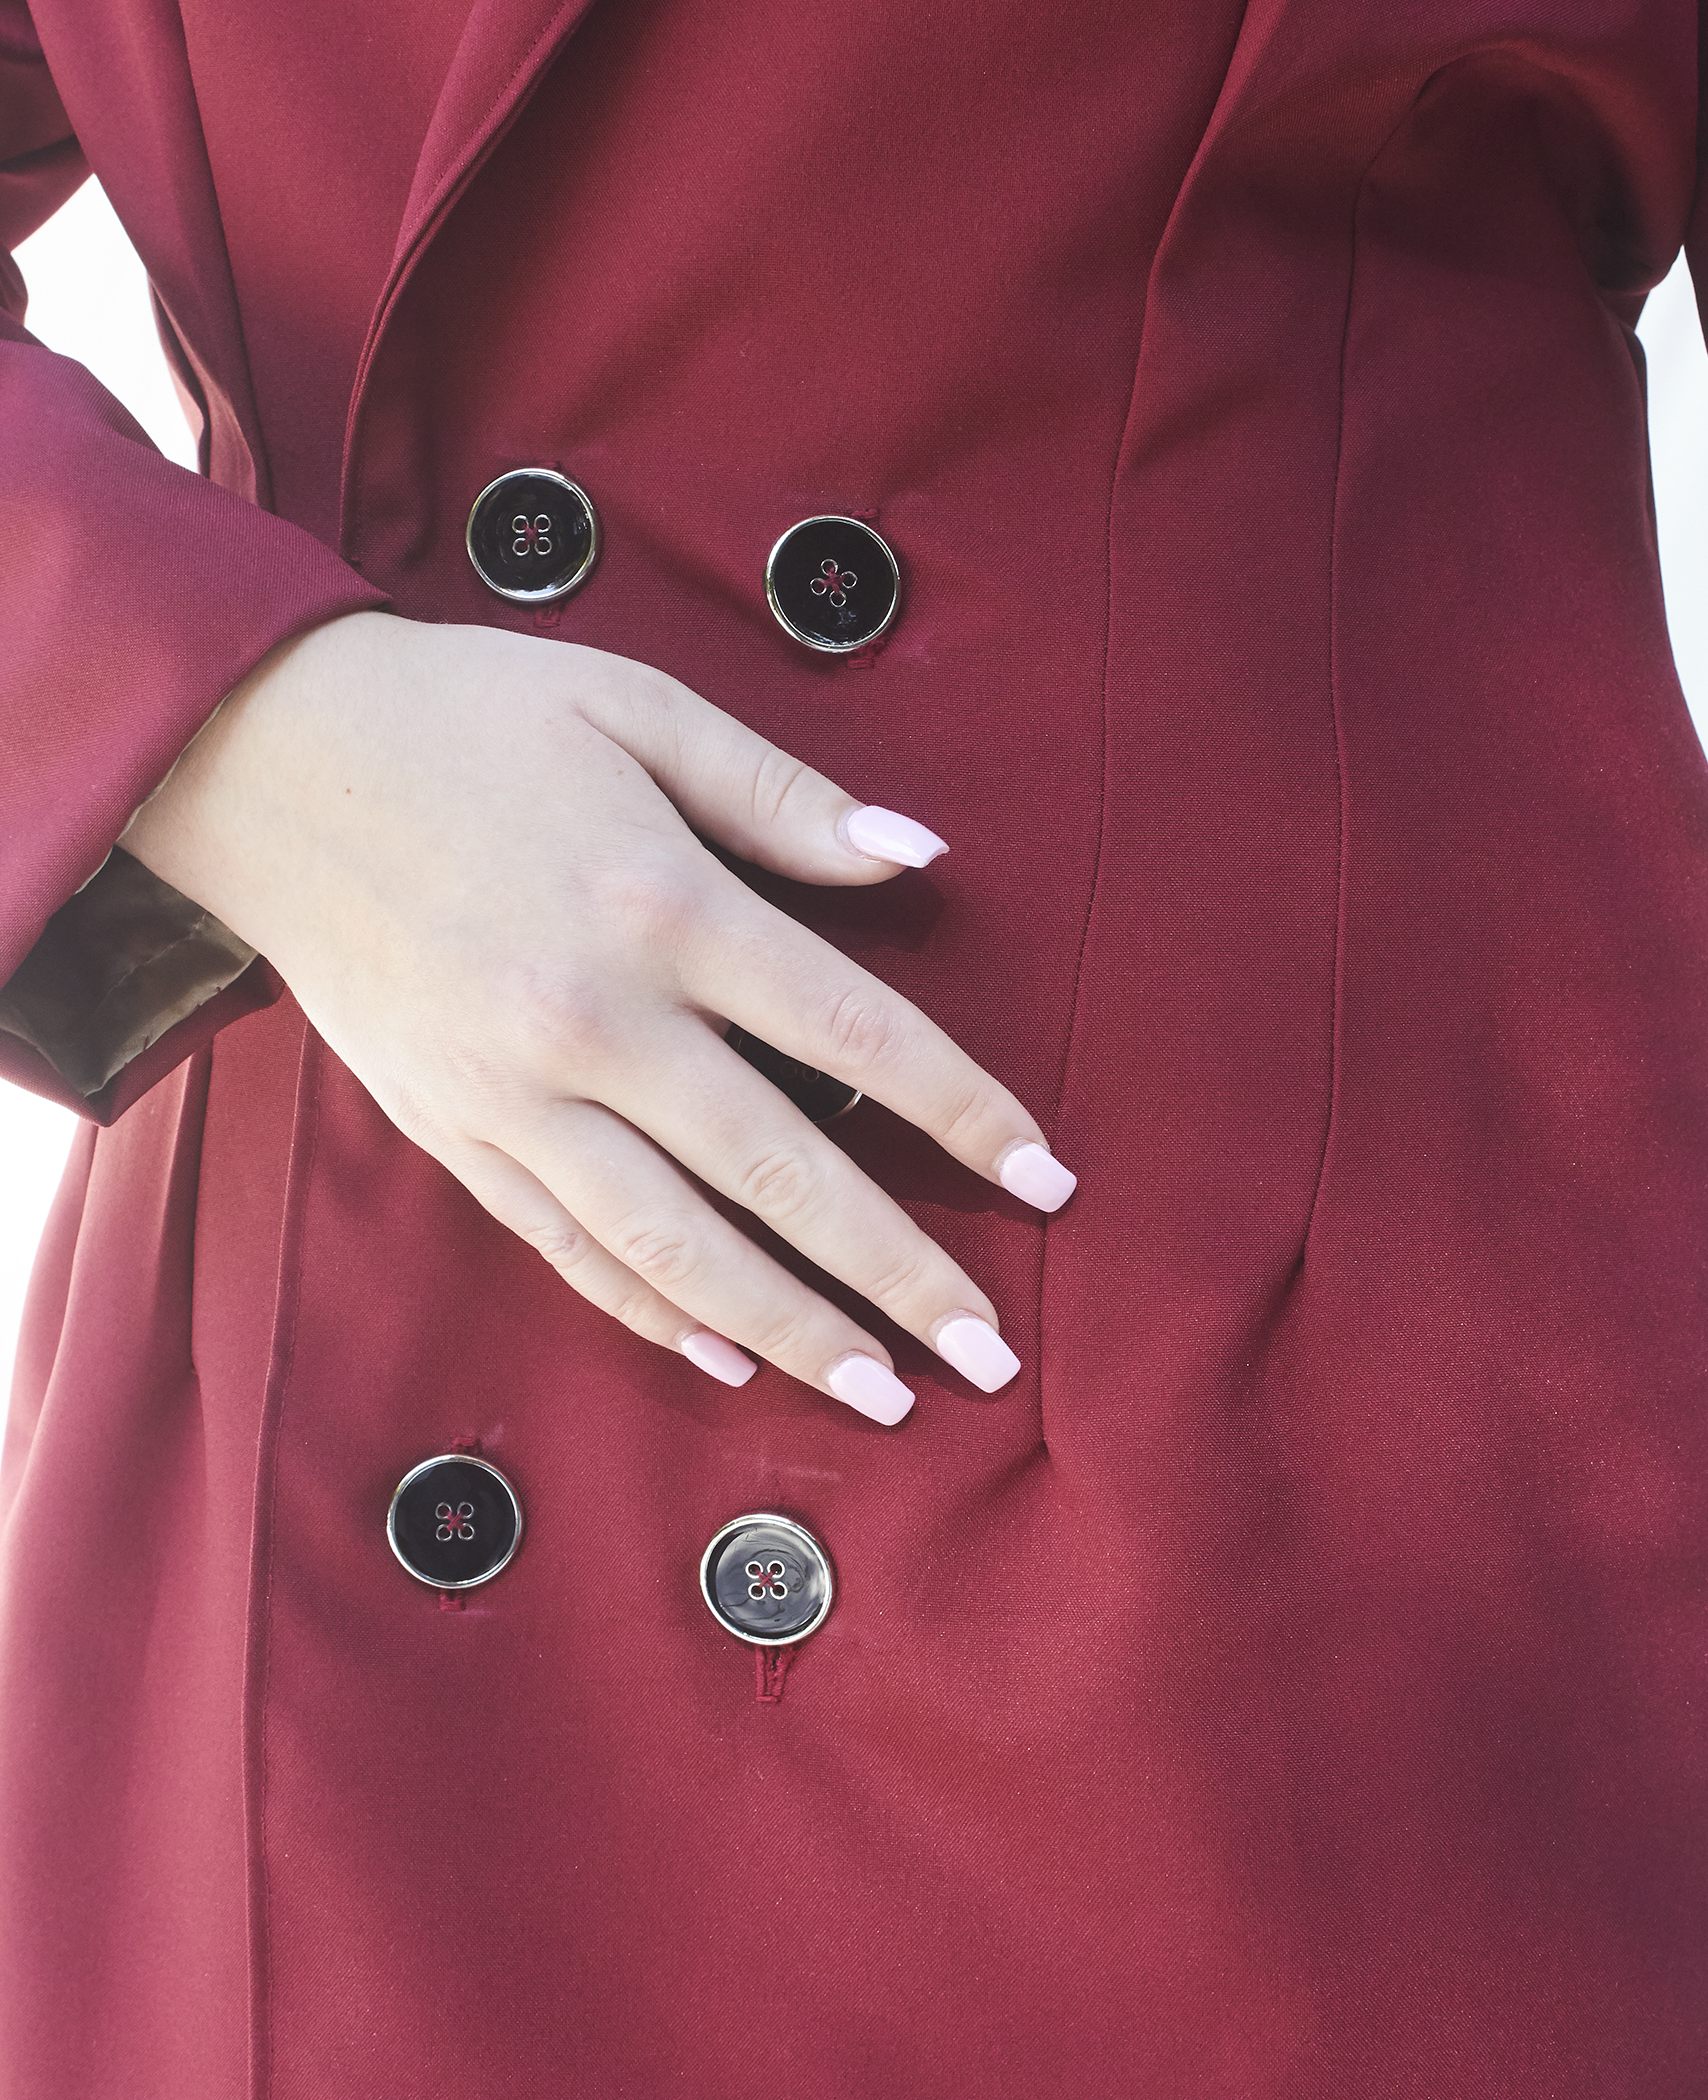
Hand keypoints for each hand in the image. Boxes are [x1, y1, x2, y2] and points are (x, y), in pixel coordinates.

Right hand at [120, 613, 1075, 1423]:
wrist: (265, 757)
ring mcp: (513, 1091)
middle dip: (899, 1271)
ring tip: (880, 1394)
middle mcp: (595, 1019)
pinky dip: (647, 1308)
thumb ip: (781, 792)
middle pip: (781, 1170)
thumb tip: (919, 857)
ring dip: (787, 1327)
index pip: (855, 1034)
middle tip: (988, 1354)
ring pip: (675, 1241)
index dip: (964, 1111)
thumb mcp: (637, 706)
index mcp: (663, 903)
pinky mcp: (449, 1129)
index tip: (1050, 1178)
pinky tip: (722, 1353)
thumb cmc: (469, 715)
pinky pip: (563, 1243)